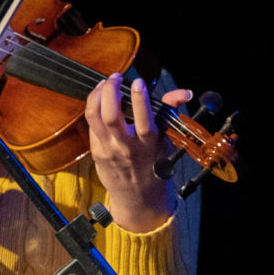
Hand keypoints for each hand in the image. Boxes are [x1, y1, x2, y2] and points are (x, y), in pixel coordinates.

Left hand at [85, 71, 188, 234]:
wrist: (139, 197)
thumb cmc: (155, 164)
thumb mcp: (167, 140)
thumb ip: (170, 112)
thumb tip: (183, 93)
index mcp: (149, 144)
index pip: (143, 119)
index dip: (140, 98)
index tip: (138, 82)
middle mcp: (127, 146)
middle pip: (112, 115)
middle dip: (111, 91)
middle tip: (115, 78)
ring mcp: (109, 149)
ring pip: (95, 117)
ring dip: (96, 96)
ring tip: (103, 85)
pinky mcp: (96, 151)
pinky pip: (90, 125)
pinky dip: (93, 108)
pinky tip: (98, 99)